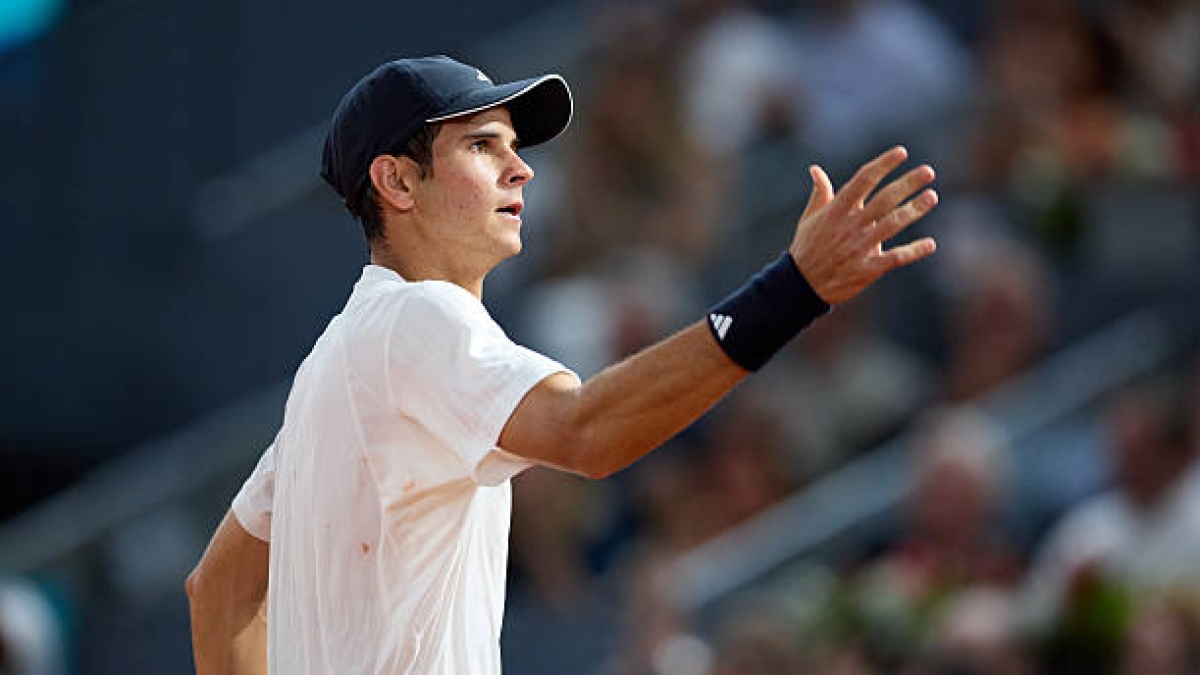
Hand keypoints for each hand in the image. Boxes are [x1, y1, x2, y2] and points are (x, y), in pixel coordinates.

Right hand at [788, 146, 937, 304]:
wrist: (800, 286)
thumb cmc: (806, 249)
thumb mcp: (809, 219)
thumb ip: (819, 193)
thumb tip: (815, 169)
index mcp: (836, 211)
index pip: (863, 181)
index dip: (883, 165)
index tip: (901, 152)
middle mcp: (850, 226)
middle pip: (884, 200)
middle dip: (907, 184)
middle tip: (928, 171)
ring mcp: (860, 248)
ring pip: (893, 224)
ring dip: (914, 209)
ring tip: (932, 196)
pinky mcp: (867, 269)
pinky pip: (895, 258)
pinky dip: (913, 251)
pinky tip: (930, 244)